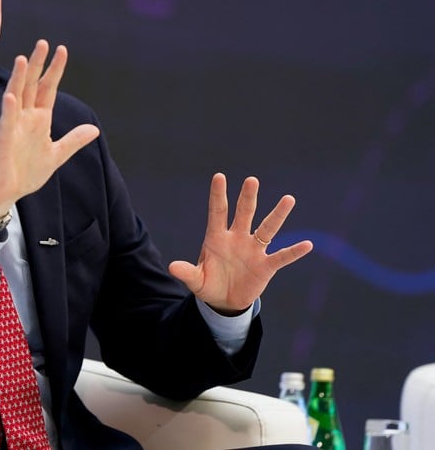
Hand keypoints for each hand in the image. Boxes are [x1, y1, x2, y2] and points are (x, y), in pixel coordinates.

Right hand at [0, 39, 99, 216]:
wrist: (4, 192)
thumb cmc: (25, 174)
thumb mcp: (56, 155)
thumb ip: (73, 141)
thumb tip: (94, 129)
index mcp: (38, 121)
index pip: (47, 89)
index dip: (55, 70)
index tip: (62, 50)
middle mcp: (25, 119)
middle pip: (32, 86)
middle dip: (38, 65)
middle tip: (44, 43)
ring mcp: (13, 127)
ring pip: (17, 97)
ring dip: (21, 79)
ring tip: (24, 59)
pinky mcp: (3, 140)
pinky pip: (7, 122)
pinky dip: (10, 109)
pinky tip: (13, 96)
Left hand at [168, 173, 313, 313]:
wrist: (225, 302)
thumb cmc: (209, 284)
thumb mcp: (196, 281)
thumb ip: (187, 272)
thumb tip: (172, 267)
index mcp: (217, 237)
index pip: (217, 212)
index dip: (218, 195)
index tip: (219, 176)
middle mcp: (237, 238)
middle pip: (244, 213)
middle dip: (248, 198)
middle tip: (251, 180)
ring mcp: (253, 250)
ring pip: (267, 229)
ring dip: (278, 215)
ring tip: (288, 199)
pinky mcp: (266, 266)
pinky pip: (282, 257)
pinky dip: (293, 252)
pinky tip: (307, 244)